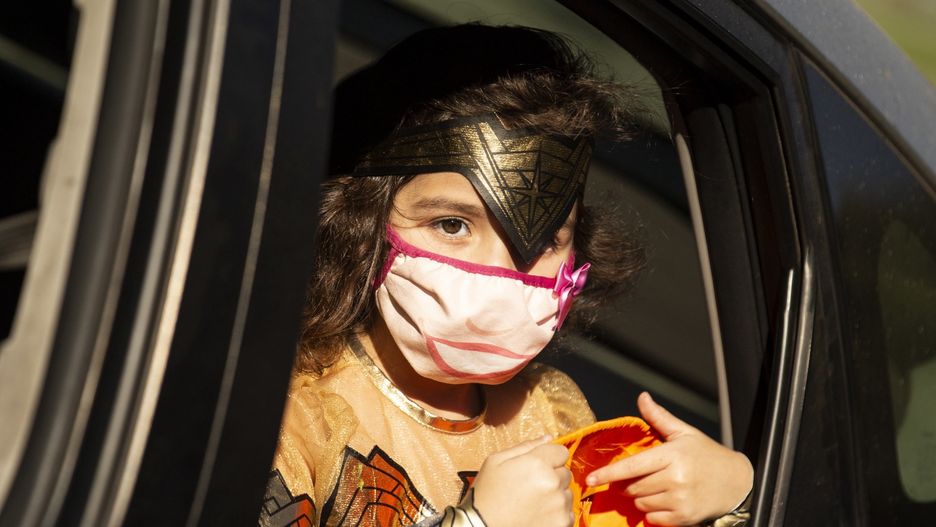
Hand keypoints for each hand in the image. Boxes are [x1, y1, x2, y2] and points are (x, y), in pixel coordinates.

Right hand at [472, 436, 572, 526]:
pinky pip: (568, 512)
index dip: (549, 458)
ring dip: (555, 495)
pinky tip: (538, 514)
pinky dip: (557, 513)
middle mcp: (552, 483)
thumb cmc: (486, 494)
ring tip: (533, 502)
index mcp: (537, 463)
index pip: (561, 452)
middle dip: (552, 476)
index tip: (538, 467)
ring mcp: (559, 505)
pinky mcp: (562, 523)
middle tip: (531, 487)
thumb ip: (525, 447)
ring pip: (567, 493)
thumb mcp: (496, 461)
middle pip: (565, 472)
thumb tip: (547, 437)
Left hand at [585, 392, 752, 525]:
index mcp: (672, 455)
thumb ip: (659, 417)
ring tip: (658, 486)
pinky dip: (653, 512)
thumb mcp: (684, 433)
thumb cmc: (707, 455)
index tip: (591, 478)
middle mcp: (675, 479)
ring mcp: (680, 500)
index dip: (609, 473)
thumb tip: (642, 397)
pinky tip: (665, 500)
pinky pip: (653, 518)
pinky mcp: (684, 517)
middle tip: (643, 475)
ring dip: (641, 497)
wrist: (737, 482)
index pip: (632, 466)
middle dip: (630, 483)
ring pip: (641, 503)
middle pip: (633, 486)